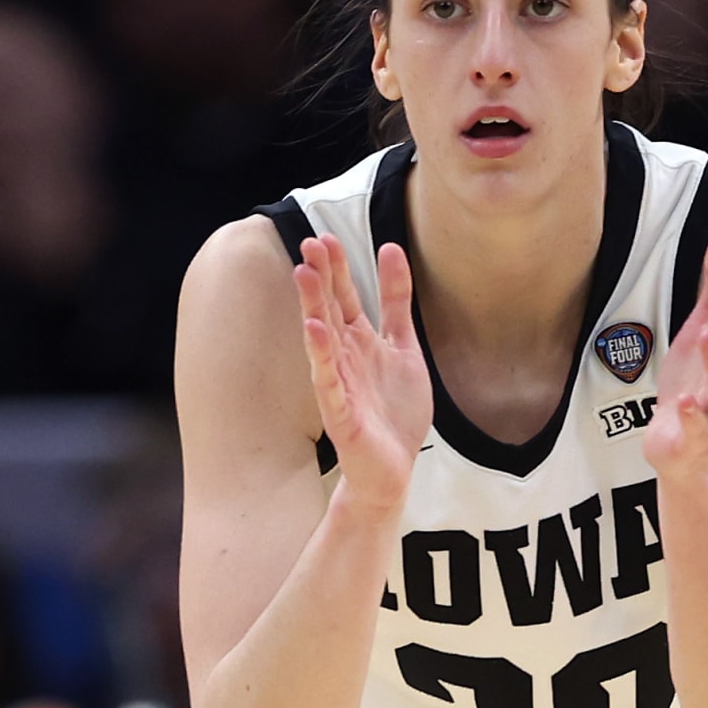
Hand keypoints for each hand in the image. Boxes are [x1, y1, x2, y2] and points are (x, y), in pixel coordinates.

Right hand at [294, 234, 431, 510]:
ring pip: (323, 339)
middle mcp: (344, 358)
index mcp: (358, 342)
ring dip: (312, 307)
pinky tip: (314, 331)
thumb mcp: (403, 346)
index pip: (342, 297)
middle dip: (320, 277)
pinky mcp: (341, 412)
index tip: (325, 237)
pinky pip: (329, 380)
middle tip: (310, 242)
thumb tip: (390, 249)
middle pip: (329, 310)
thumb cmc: (393, 410)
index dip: (336, 269)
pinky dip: (321, 356)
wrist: (393, 469)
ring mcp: (339, 384)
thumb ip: (396, 302)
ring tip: (304, 276)